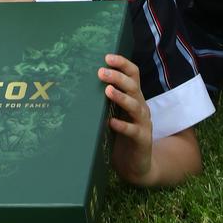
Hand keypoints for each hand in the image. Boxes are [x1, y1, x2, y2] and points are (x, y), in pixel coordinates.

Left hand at [98, 53, 153, 184]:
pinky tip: (111, 122)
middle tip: (101, 72)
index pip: (133, 74)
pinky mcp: (142, 140)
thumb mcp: (115, 112)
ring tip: (107, 91)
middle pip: (133, 86)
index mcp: (134, 96)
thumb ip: (105, 99)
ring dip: (121, 97)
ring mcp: (143, 123)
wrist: (138, 164)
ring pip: (135, 106)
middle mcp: (141, 106)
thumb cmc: (121, 133)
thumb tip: (78, 82)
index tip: (107, 57)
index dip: (122, 63)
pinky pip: (133, 131)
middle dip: (118, 77)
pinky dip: (123, 125)